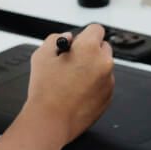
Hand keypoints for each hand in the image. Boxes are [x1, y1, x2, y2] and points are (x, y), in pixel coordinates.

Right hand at [0, 25, 114, 149]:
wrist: (50, 120)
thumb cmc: (46, 90)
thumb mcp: (42, 55)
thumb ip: (56, 39)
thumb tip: (67, 38)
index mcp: (89, 48)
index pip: (96, 29)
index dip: (84, 34)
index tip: (79, 41)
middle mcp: (103, 63)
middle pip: (103, 47)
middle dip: (90, 51)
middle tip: (74, 60)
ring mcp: (108, 81)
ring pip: (104, 66)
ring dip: (93, 68)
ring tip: (72, 79)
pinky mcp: (108, 97)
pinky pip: (104, 84)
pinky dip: (95, 84)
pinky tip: (77, 91)